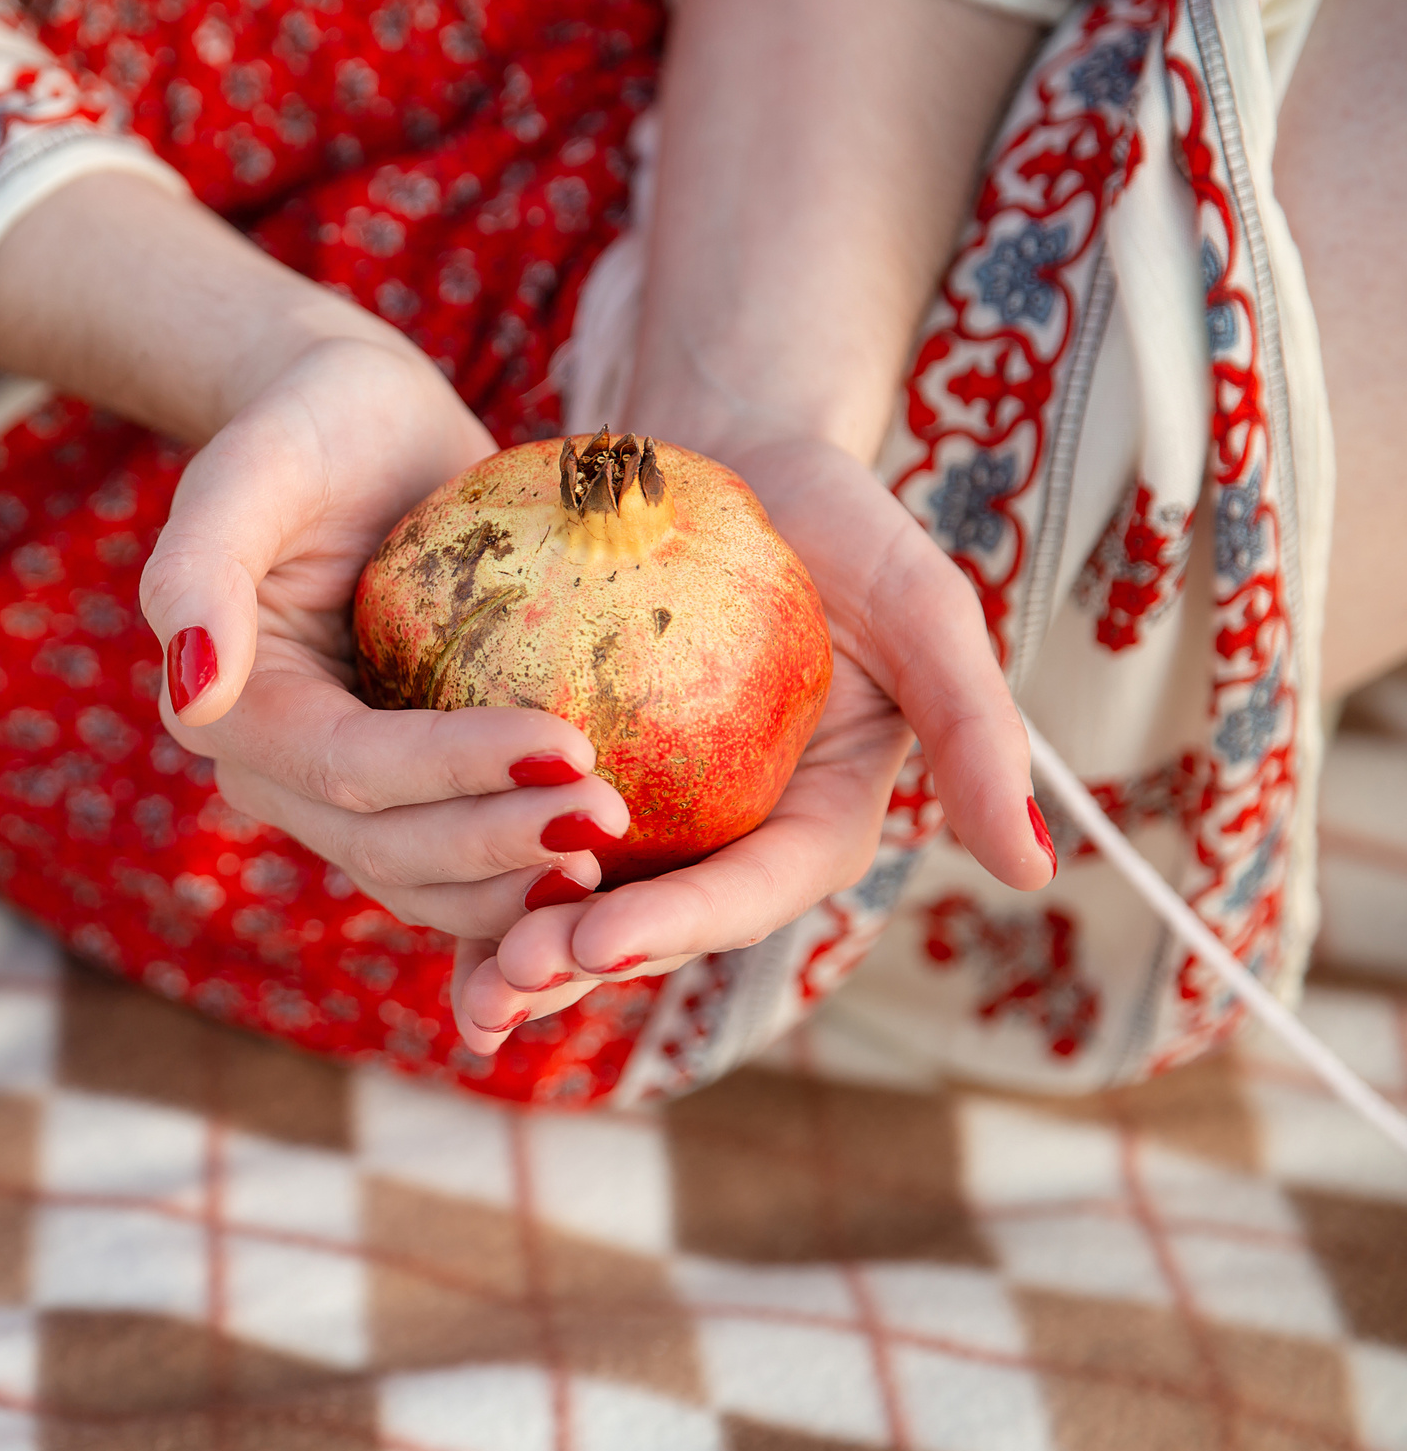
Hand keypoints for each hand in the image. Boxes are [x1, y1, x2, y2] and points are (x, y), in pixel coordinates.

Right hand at [139, 337, 632, 938]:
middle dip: (498, 846)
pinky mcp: (405, 790)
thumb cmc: (312, 422)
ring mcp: (340, 795)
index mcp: (231, 712)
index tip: (569, 747)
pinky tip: (608, 874)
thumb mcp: (255, 463)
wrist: (360, 428)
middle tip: (613, 816)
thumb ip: (199, 567)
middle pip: (387, 847)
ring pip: (421, 879)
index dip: (454, 772)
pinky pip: (458, 863)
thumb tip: (192, 699)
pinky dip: (520, 880)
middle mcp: (277, 772)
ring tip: (618, 855)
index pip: (349, 770)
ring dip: (515, 885)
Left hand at [450, 433, 1056, 1052]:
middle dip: (584, 964)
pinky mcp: (579, 783)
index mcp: (819, 823)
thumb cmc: (837, 518)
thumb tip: (1038, 871)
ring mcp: (656, 820)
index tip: (598, 938)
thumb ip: (977, 727)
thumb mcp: (921, 602)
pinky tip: (412, 901)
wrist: (729, 457)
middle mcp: (734, 840)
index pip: (750, 895)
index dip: (678, 927)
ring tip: (468, 992)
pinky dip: (477, 881)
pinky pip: (523, 842)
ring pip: (584, 905)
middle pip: (658, 923)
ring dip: (525, 956)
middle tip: (506, 981)